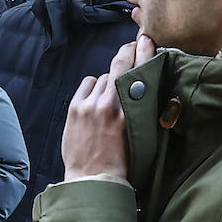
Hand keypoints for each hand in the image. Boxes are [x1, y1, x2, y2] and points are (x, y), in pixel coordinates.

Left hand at [61, 34, 155, 180]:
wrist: (93, 180)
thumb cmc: (122, 162)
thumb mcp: (142, 136)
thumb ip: (144, 111)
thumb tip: (145, 91)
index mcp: (134, 112)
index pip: (141, 72)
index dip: (144, 52)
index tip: (146, 40)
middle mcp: (112, 104)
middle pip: (120, 66)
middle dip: (127, 53)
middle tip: (131, 46)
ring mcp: (91, 105)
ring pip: (104, 77)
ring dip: (108, 82)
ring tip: (109, 97)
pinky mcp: (76, 108)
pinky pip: (87, 84)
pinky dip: (92, 88)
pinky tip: (94, 99)